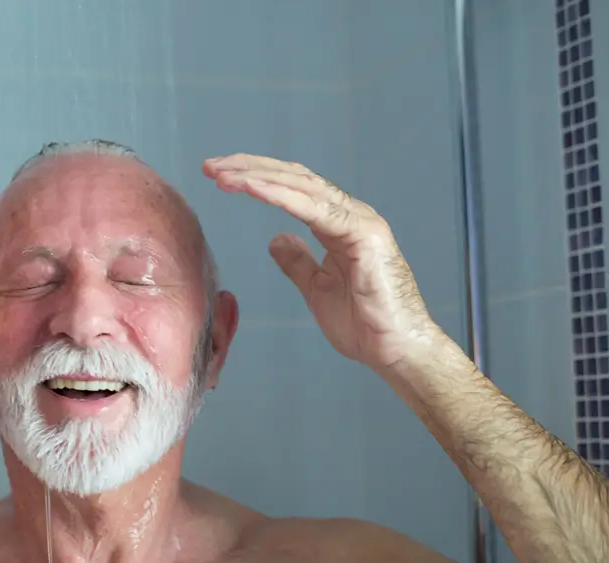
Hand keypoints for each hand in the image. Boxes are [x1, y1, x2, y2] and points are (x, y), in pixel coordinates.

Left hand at [203, 153, 438, 369]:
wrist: (397, 351)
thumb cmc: (364, 325)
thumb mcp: (316, 288)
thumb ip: (298, 262)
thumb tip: (276, 239)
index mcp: (340, 224)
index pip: (294, 188)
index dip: (257, 177)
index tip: (220, 177)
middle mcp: (352, 215)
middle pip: (294, 178)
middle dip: (250, 167)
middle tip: (211, 166)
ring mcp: (361, 221)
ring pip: (301, 186)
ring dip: (258, 175)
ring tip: (222, 173)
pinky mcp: (365, 235)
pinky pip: (314, 209)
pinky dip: (280, 195)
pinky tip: (251, 188)